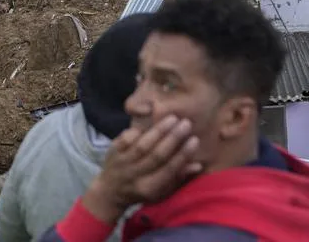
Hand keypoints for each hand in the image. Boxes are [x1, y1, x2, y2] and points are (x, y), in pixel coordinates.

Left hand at [82, 116, 201, 223]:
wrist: (110, 191)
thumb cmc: (142, 189)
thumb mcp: (161, 190)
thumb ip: (178, 176)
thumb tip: (198, 165)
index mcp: (149, 188)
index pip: (169, 170)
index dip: (183, 155)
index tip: (195, 140)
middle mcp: (135, 176)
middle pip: (156, 156)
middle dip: (173, 139)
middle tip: (186, 123)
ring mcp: (122, 163)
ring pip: (142, 146)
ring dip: (158, 131)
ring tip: (173, 118)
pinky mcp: (112, 152)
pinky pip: (125, 139)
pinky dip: (137, 131)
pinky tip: (148, 121)